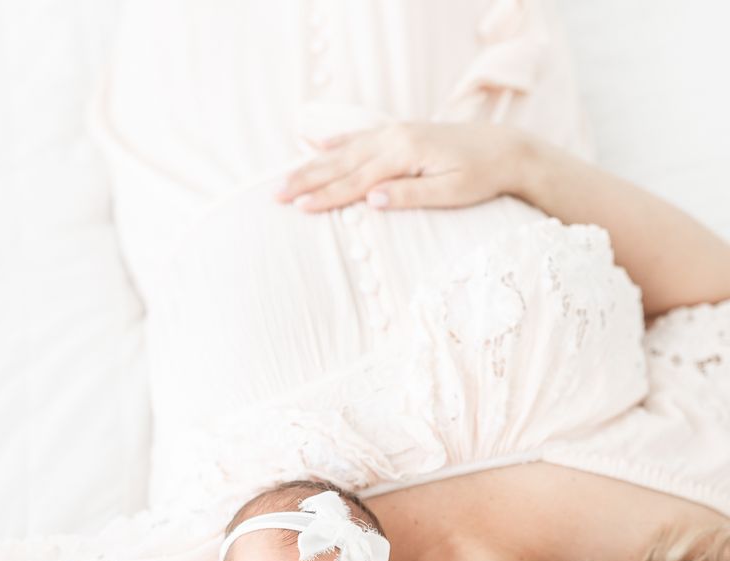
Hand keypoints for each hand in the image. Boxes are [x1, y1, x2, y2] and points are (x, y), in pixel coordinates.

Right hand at [275, 121, 531, 212]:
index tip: (299, 208)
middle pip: (340, 164)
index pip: (356, 181)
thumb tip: (372, 200)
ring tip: (286, 178)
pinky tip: (316, 144)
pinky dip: (335, 142)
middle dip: (306, 180)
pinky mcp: (400, 133)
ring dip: (312, 165)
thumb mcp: (450, 192)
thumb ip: (410, 196)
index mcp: (404, 154)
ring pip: (344, 150)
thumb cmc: (481, 177)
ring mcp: (394, 132)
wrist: (505, 149)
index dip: (326, 196)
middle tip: (275, 195)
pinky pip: (359, 138)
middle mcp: (394, 138)